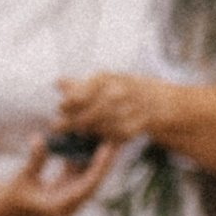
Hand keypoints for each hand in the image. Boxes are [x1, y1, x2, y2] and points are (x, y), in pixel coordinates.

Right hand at [0, 134, 121, 215]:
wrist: (9, 210)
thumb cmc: (14, 197)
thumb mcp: (22, 178)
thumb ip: (34, 161)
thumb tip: (39, 140)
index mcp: (62, 206)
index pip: (87, 186)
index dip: (99, 167)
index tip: (107, 149)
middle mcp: (72, 203)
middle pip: (94, 179)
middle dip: (104, 159)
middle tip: (113, 137)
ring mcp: (71, 195)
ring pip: (89, 174)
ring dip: (95, 155)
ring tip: (104, 134)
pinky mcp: (68, 188)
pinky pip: (80, 170)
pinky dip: (83, 156)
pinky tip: (87, 138)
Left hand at [54, 72, 178, 142]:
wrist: (158, 100)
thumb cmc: (122, 89)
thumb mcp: (103, 81)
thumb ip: (79, 85)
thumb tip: (56, 82)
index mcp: (109, 78)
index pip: (85, 90)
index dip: (70, 101)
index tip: (60, 108)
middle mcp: (120, 91)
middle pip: (92, 109)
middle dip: (74, 119)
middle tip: (57, 126)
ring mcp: (131, 109)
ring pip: (103, 123)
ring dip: (86, 129)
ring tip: (75, 131)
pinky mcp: (138, 125)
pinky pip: (116, 134)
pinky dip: (104, 135)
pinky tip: (94, 136)